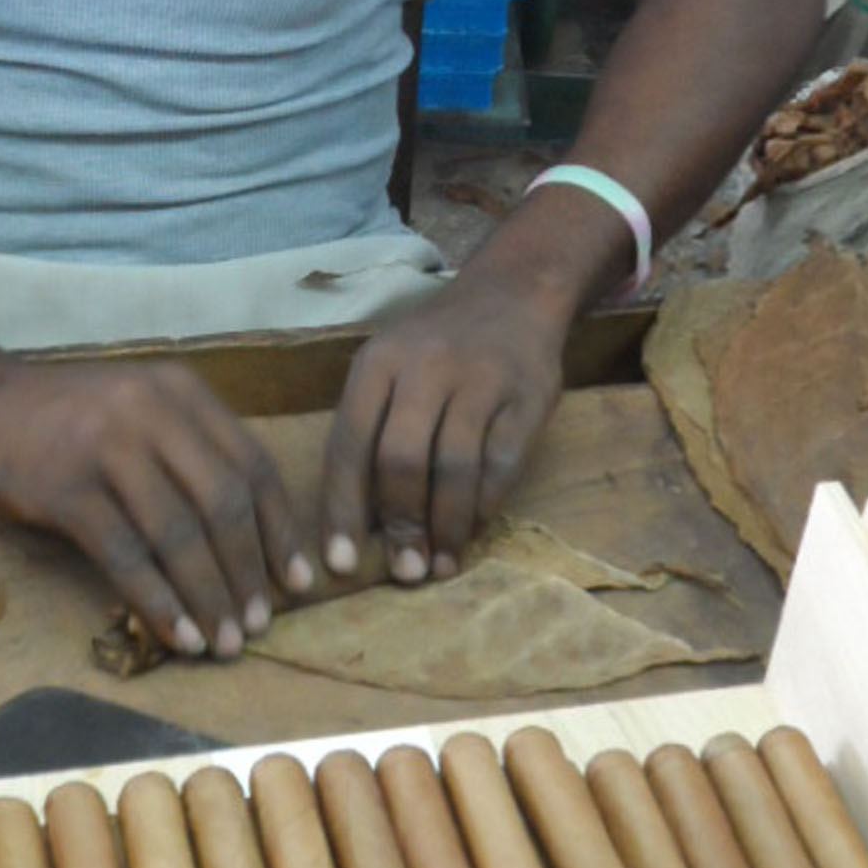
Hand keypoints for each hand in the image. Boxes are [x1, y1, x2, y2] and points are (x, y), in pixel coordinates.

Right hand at [0, 356, 312, 656]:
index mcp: (181, 393)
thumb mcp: (140, 408)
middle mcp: (152, 413)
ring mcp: (107, 449)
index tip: (298, 583)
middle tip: (257, 625)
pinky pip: (127, 556)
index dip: (281, 530)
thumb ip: (190, 452)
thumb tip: (248, 539)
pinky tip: (176, 634)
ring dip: (208, 597)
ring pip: (179, 535)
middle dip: (248, 573)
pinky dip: (158, 602)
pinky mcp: (65, 490)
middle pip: (224, 503)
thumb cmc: (67, 415)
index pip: (253, 465)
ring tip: (222, 643)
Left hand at [319, 283, 565, 585]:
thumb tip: (358, 525)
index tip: (340, 565)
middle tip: (404, 572)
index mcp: (377, 363)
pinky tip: (473, 530)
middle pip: (401, 460)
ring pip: (455, 468)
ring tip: (439, 565)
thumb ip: (372, 432)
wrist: (513, 295)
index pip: (348, 444)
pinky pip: (501, 464)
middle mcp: (424, 367)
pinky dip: (485, 505)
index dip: (342, 510)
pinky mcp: (527, 396)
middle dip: (400, 524)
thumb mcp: (390, 368)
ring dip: (446, 526)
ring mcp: (479, 379)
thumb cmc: (436, 347)